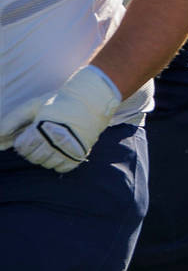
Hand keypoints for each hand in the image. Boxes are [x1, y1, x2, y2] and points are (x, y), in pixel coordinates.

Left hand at [1, 65, 121, 171]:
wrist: (92, 101)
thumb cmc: (59, 102)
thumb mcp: (33, 106)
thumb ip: (12, 120)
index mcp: (43, 126)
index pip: (23, 148)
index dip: (22, 143)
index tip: (28, 135)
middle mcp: (57, 139)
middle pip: (33, 157)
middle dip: (32, 150)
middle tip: (39, 139)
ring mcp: (70, 148)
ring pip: (47, 164)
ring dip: (44, 156)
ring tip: (50, 143)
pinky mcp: (80, 154)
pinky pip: (62, 168)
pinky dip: (58, 162)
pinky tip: (60, 150)